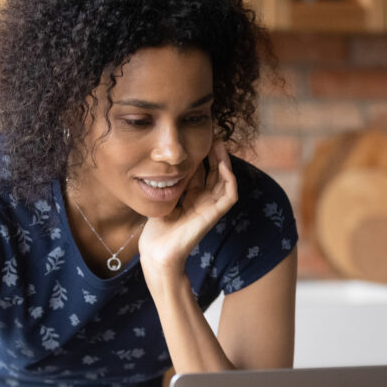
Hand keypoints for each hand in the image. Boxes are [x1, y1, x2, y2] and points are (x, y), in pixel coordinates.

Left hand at [138, 141, 237, 282]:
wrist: (157, 253)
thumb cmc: (156, 231)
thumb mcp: (162, 198)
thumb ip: (168, 183)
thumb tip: (165, 163)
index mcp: (192, 198)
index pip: (202, 171)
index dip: (202, 154)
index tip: (198, 135)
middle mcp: (204, 201)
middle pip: (216, 172)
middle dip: (215, 153)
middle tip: (212, 133)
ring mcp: (211, 208)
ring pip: (226, 180)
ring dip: (225, 161)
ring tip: (219, 143)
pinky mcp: (214, 216)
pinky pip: (230, 195)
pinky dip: (229, 179)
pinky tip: (222, 164)